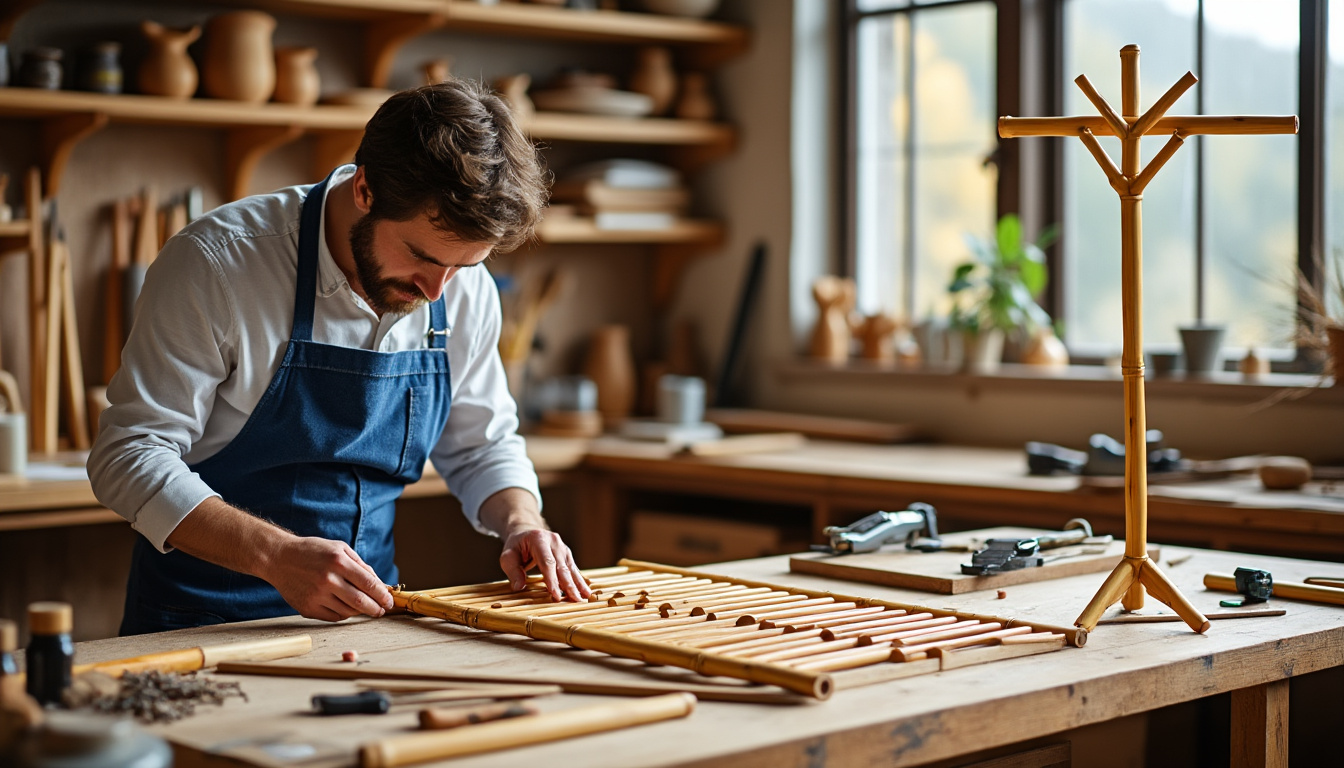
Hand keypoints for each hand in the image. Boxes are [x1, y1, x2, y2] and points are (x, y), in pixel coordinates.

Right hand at [261, 536, 395, 621]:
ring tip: (364, 606)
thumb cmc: (313, 551)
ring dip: (360, 611)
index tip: (389, 601)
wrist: (279, 558)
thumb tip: (380, 584)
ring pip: (348, 612)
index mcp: (338, 562)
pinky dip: (344, 614)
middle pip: (360, 602)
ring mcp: (316, 596)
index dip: (383, 595)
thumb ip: (361, 565)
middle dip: (376, 608)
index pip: (369, 584)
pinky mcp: (307, 608)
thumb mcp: (339, 548)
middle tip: (382, 610)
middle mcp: (327, 580)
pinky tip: (346, 607)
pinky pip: (333, 617)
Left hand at [500, 527, 590, 601]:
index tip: (555, 595)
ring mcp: (562, 547)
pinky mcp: (566, 554)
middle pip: (562, 566)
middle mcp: (554, 541)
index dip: (552, 579)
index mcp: (539, 539)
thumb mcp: (508, 556)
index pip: (547, 562)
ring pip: (570, 568)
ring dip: (578, 584)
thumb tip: (519, 587)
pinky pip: (573, 568)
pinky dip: (578, 580)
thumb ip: (513, 571)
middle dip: (569, 585)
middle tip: (575, 600)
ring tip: (585, 597)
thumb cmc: (516, 546)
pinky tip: (584, 591)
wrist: (526, 532)